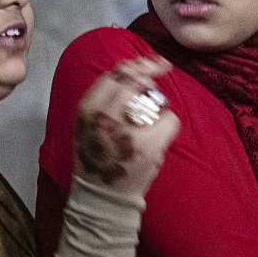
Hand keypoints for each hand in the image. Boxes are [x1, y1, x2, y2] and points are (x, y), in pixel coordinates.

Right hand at [73, 56, 179, 196]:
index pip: (114, 74)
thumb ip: (104, 100)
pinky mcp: (146, 145)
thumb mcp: (88, 124)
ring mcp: (126, 130)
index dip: (137, 63)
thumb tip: (133, 72)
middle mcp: (104, 115)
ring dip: (158, 105)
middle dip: (151, 71)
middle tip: (161, 71)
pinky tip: (158, 137)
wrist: (101, 194)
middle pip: (134, 80)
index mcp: (87, 108)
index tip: (153, 62)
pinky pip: (169, 119)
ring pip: (154, 98)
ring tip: (150, 121)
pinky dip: (169, 123)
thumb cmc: (97, 157)